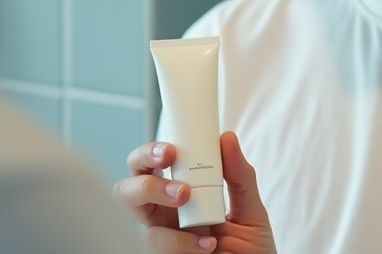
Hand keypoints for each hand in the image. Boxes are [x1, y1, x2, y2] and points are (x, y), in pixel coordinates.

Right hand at [113, 131, 276, 253]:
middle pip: (130, 181)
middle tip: (170, 160)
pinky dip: (180, 242)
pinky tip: (207, 245)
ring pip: (130, 209)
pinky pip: (154, 245)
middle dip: (143, 162)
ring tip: (186, 197)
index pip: (153, 166)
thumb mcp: (251, 212)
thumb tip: (227, 138)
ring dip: (156, 193)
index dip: (153, 151)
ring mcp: (161, 239)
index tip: (173, 147)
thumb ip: (240, 177)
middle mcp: (164, 217)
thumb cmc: (251, 252)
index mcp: (180, 197)